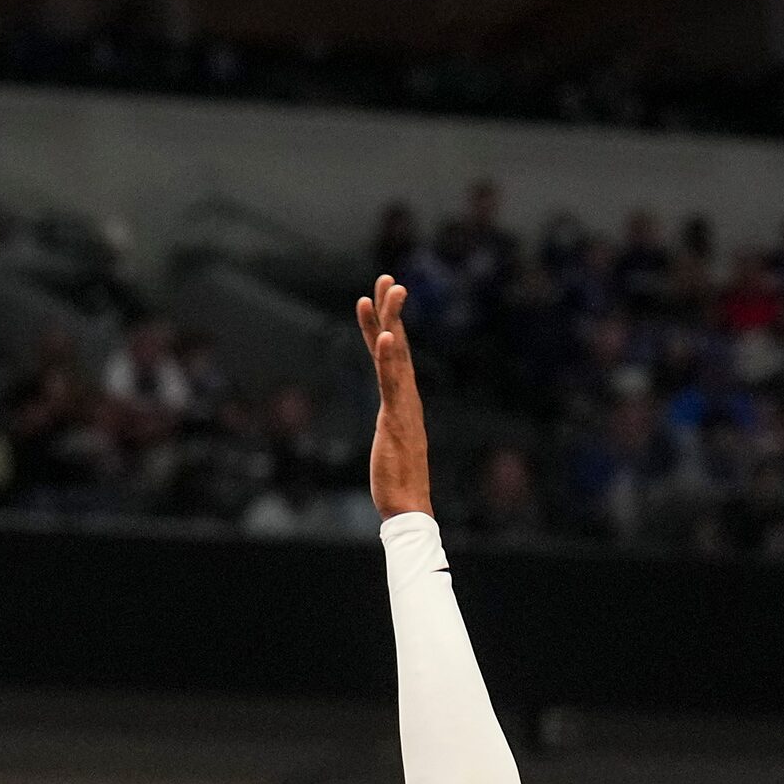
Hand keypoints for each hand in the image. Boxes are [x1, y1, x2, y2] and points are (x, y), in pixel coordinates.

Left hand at [356, 274, 433, 516]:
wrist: (407, 506)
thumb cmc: (397, 481)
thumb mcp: (389, 442)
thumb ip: (391, 427)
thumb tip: (390, 422)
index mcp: (402, 400)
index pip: (391, 355)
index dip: (382, 326)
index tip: (375, 298)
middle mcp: (406, 397)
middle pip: (397, 344)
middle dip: (391, 310)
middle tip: (387, 278)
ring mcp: (404, 406)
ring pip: (397, 355)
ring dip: (392, 320)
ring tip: (389, 291)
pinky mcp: (397, 418)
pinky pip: (393, 382)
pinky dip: (389, 358)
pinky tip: (387, 335)